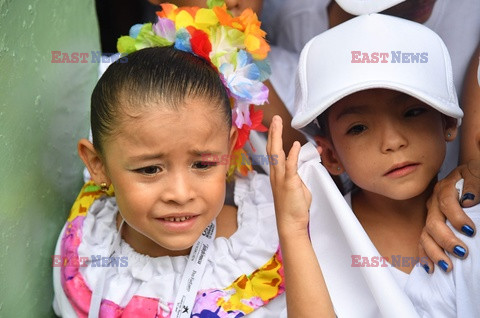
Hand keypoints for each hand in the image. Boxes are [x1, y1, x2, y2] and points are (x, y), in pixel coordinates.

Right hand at [267, 116, 310, 236]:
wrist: (290, 223)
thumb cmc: (293, 207)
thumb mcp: (297, 186)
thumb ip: (299, 174)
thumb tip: (304, 166)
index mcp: (277, 174)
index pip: (274, 152)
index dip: (274, 138)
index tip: (275, 126)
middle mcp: (276, 174)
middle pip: (272, 148)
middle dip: (273, 132)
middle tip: (275, 118)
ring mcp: (281, 178)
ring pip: (276, 153)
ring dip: (277, 137)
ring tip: (278, 123)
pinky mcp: (289, 183)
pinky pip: (290, 167)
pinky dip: (291, 155)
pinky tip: (293, 145)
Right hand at [418, 160, 479, 272]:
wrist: (468, 174)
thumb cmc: (475, 174)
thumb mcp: (478, 173)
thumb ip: (474, 184)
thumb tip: (467, 200)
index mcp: (444, 188)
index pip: (446, 203)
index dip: (456, 217)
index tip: (470, 230)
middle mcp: (433, 202)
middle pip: (433, 223)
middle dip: (445, 240)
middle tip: (462, 252)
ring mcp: (430, 215)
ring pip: (425, 235)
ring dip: (434, 252)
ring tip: (447, 266)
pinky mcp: (431, 226)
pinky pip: (423, 242)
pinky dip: (424, 255)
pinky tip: (430, 268)